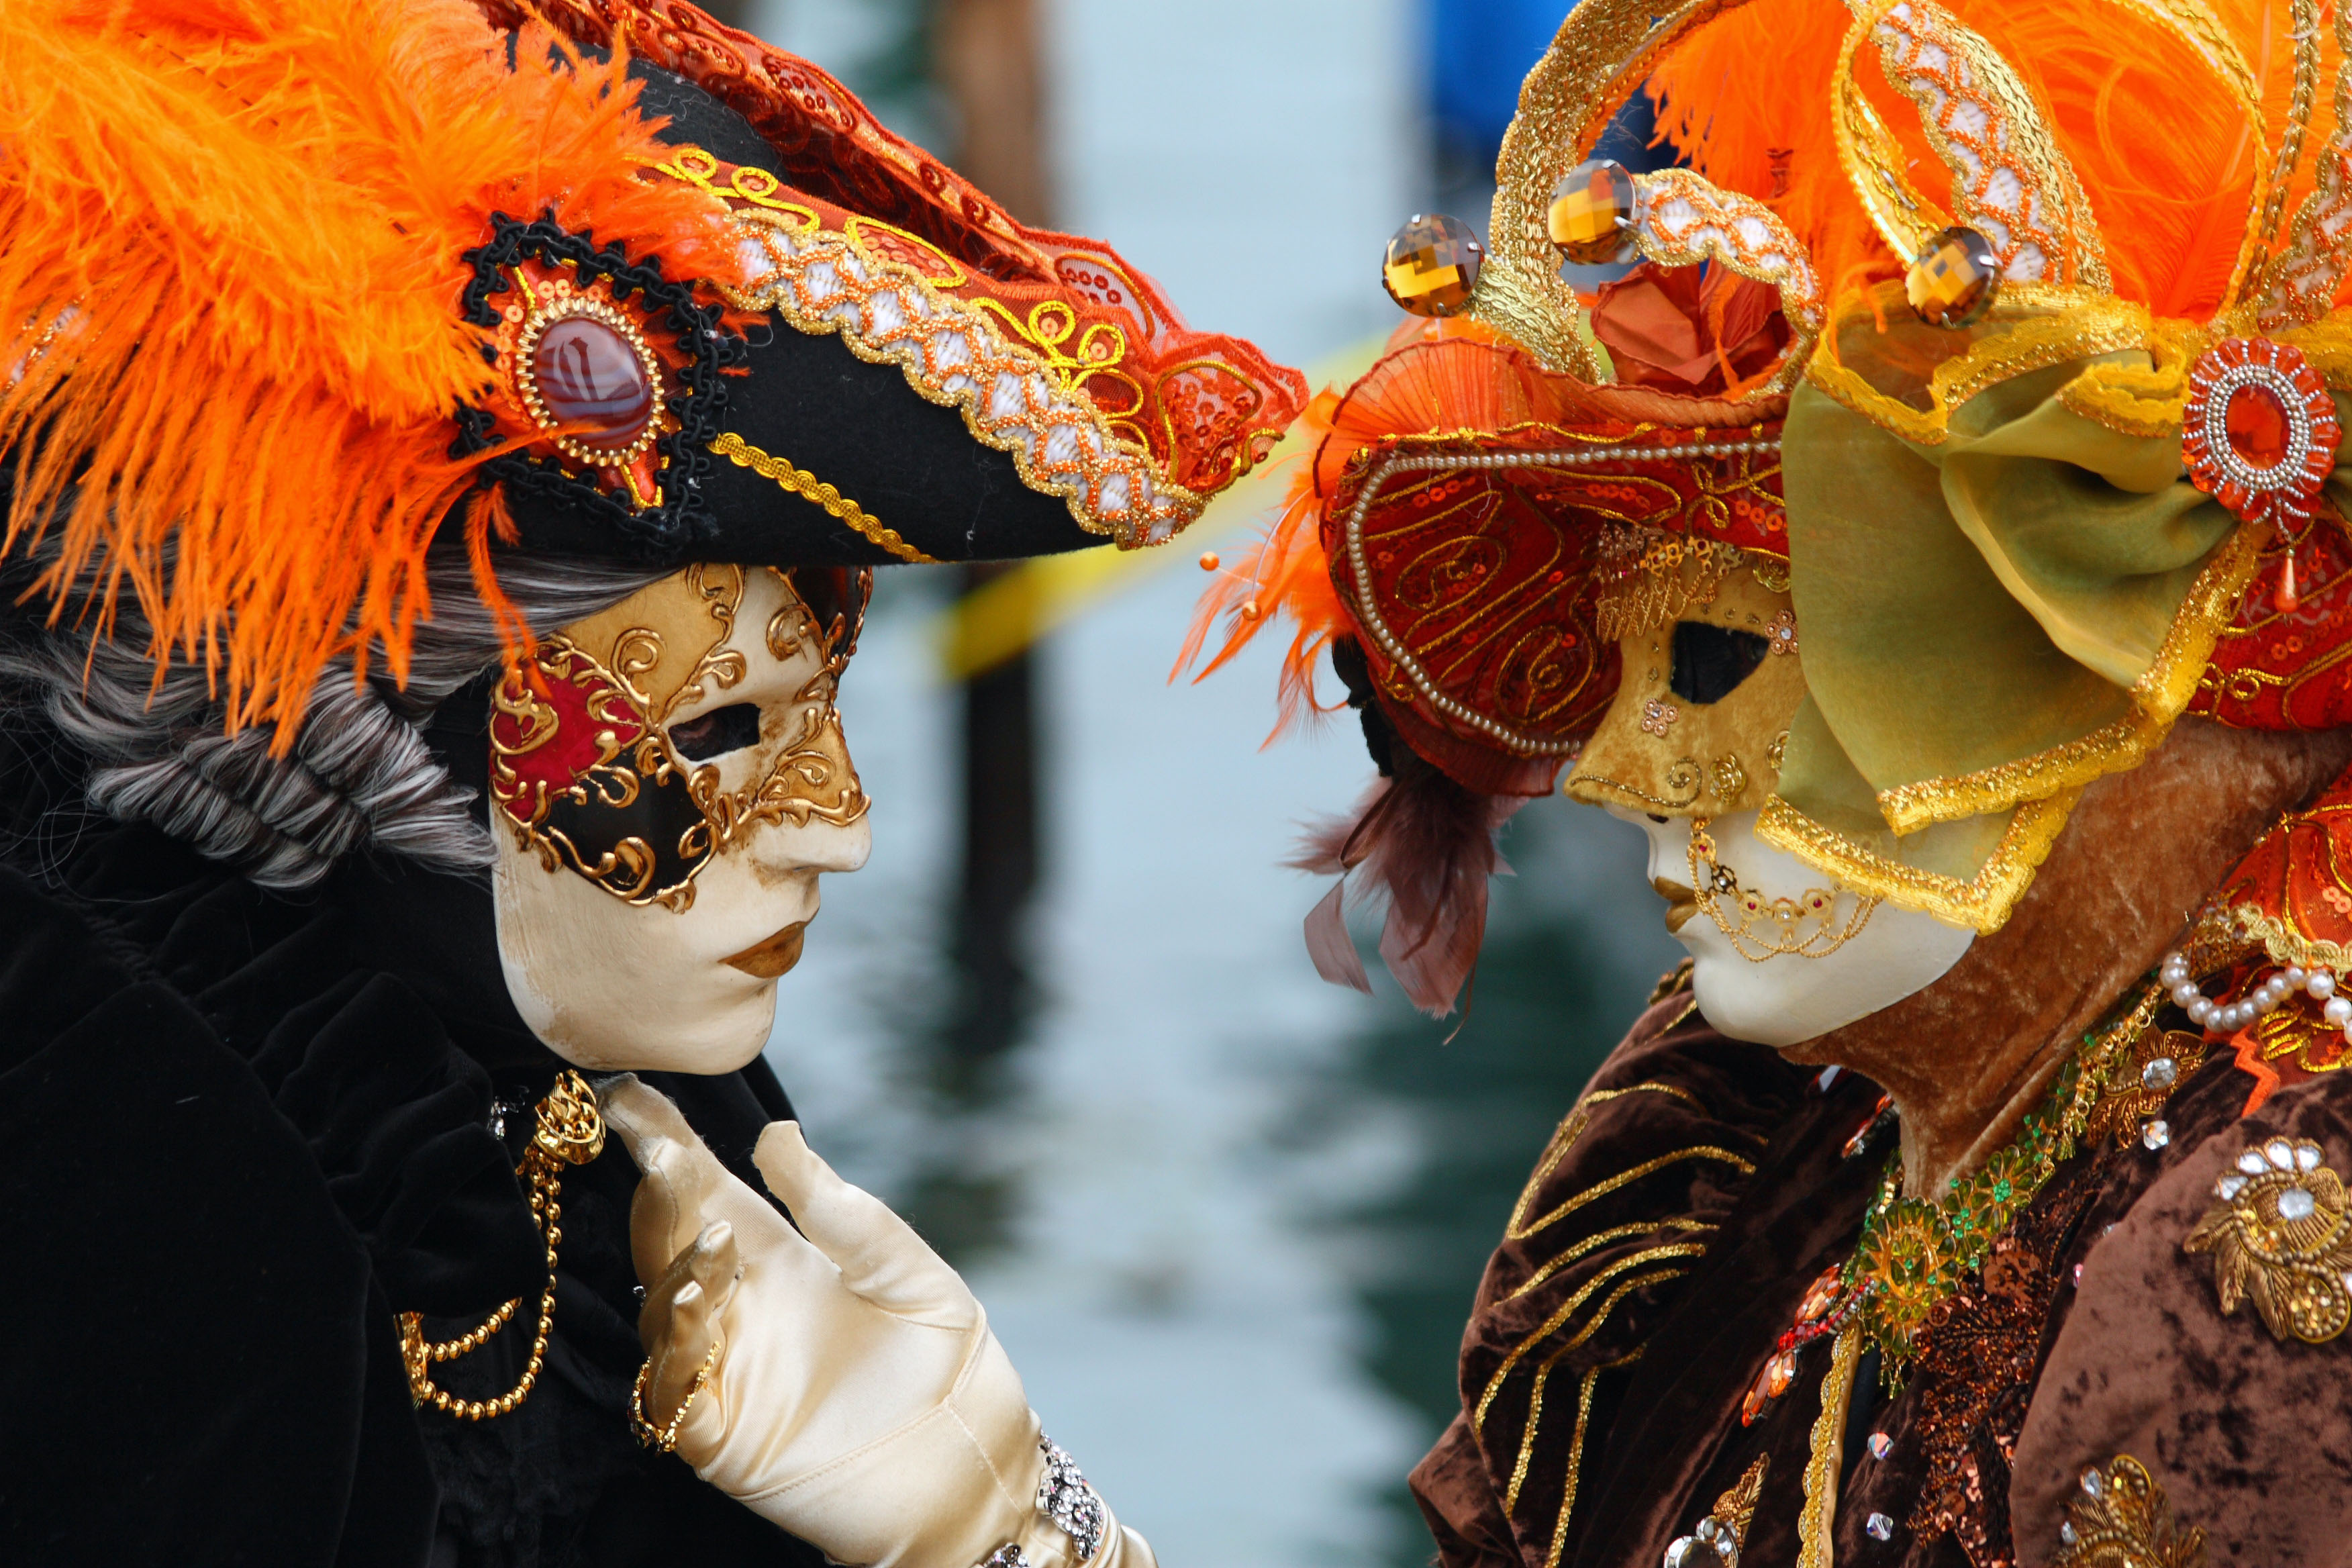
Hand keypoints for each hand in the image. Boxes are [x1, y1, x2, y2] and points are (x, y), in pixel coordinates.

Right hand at [601, 1077, 1153, 1567]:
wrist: (972, 1467)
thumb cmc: (947, 1365)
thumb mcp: (910, 1273)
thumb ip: (843, 1212)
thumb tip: (777, 1134)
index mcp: (782, 1259)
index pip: (707, 1191)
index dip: (665, 1143)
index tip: (628, 1094)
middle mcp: (742, 1308)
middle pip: (672, 1239)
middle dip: (659, 1193)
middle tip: (662, 1150)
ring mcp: (726, 1371)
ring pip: (660, 1308)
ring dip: (675, 1266)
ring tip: (718, 1238)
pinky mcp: (720, 1435)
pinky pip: (670, 1387)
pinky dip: (677, 1345)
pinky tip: (706, 1306)